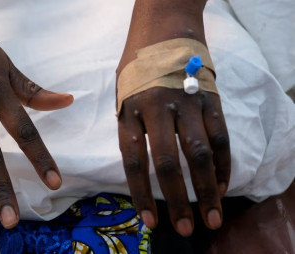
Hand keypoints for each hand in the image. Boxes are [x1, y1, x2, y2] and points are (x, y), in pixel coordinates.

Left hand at [117, 0, 229, 235]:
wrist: (164, 26)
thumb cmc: (138, 65)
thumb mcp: (121, 93)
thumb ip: (130, 126)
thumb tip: (140, 165)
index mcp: (129, 110)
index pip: (133, 161)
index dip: (141, 194)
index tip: (149, 220)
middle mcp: (157, 109)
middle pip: (168, 163)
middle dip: (178, 200)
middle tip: (185, 228)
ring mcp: (186, 102)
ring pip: (200, 154)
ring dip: (207, 189)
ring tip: (211, 216)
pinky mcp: (209, 97)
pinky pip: (220, 136)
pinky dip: (223, 164)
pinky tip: (223, 185)